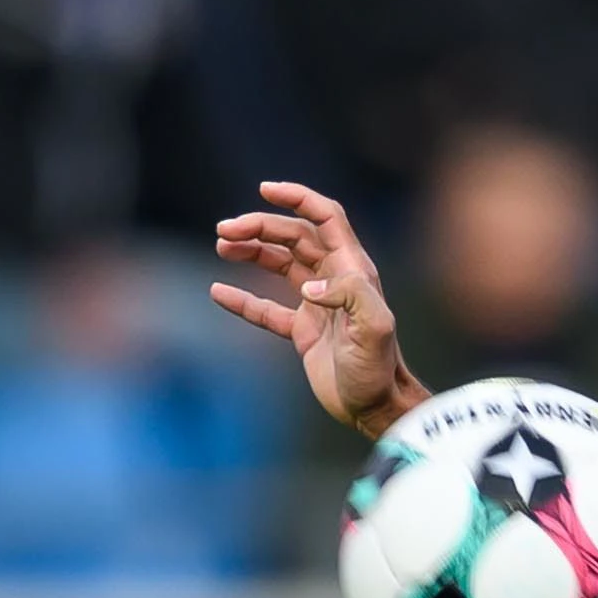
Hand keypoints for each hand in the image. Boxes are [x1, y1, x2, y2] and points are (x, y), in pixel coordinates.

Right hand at [210, 181, 426, 437]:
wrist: (375, 408)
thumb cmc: (379, 369)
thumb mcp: (374, 328)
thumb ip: (350, 296)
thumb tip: (309, 285)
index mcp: (353, 270)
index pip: (325, 218)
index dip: (297, 199)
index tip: (264, 189)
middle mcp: (335, 280)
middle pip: (294, 236)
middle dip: (259, 227)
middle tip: (223, 231)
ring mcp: (317, 304)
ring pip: (279, 264)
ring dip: (250, 251)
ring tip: (221, 246)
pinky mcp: (303, 331)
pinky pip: (266, 309)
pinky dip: (243, 300)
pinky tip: (218, 292)